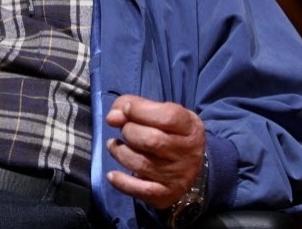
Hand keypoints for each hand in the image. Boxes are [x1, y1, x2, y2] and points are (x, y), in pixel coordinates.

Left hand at [105, 94, 204, 208]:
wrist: (190, 167)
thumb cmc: (170, 132)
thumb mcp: (160, 112)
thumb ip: (135, 106)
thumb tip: (112, 117)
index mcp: (190, 127)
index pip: (167, 117)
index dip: (140, 111)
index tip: (126, 110)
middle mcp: (188, 153)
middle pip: (152, 140)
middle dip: (129, 131)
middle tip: (124, 130)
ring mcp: (178, 176)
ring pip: (142, 164)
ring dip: (120, 153)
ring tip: (114, 146)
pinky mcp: (166, 194)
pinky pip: (141, 190)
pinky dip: (122, 182)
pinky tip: (112, 175)